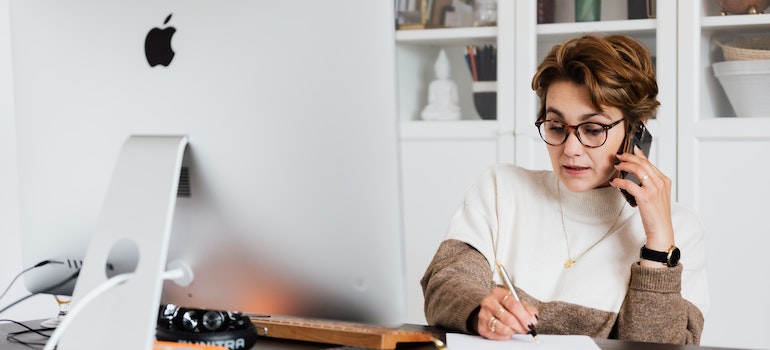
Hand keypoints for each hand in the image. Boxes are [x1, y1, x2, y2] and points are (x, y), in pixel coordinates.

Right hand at [476, 287, 537, 339]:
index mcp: (498, 293)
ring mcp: (483, 315)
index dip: (524, 316)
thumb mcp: (518, 303)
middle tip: (526, 329)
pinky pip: (498, 335)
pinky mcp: (482, 326)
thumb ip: (528, 309)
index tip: (531, 323)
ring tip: (515, 328)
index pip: (513, 305)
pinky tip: (507, 330)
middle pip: (509, 318)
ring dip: (513, 331)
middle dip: (520, 326)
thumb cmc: (505, 306)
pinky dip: (506, 335)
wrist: (490, 311)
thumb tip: (532, 318)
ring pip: (503, 328)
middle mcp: (489, 303)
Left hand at [611, 146, 674, 265]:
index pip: (650, 163)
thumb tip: (638, 172)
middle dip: (629, 157)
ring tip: (617, 165)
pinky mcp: (645, 197)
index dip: (638, 155)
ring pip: (637, 170)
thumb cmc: (657, 214)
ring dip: (625, 165)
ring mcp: (654, 189)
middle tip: (619, 156)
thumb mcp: (657, 195)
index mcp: (664, 181)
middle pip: (643, 163)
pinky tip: (614, 182)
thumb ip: (650, 182)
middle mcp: (661, 183)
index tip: (630, 150)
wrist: (661, 229)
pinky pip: (629, 184)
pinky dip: (620, 181)